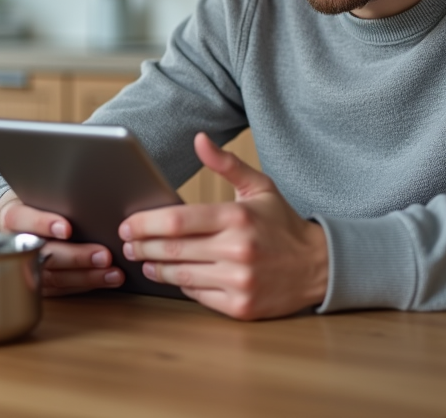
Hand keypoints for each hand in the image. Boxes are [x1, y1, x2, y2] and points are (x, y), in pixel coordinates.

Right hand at [0, 189, 123, 296]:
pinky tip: (106, 279)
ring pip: (55, 277)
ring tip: (112, 272)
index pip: (22, 220)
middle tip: (103, 255)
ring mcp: (25, 268)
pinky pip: (62, 289)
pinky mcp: (38, 284)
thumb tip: (88, 197)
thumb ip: (55, 198)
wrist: (18, 224)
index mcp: (12, 218)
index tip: (66, 228)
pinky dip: (87, 285)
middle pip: (44, 254)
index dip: (43, 224)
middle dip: (76, 257)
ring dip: (87, 276)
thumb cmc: (36, 206)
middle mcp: (15, 245)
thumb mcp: (38, 195)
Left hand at [118, 132, 328, 319]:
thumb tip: (199, 139)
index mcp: (237, 217)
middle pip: (173, 249)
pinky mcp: (241, 307)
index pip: (177, 220)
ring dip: (155, 267)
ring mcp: (239, 281)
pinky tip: (172, 275)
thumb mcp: (260, 187)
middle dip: (142, 246)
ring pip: (181, 276)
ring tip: (143, 259)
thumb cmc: (282, 224)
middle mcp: (238, 250)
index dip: (145, 223)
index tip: (128, 223)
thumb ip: (226, 164)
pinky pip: (198, 295)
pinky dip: (181, 286)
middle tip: (126, 243)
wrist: (318, 266)